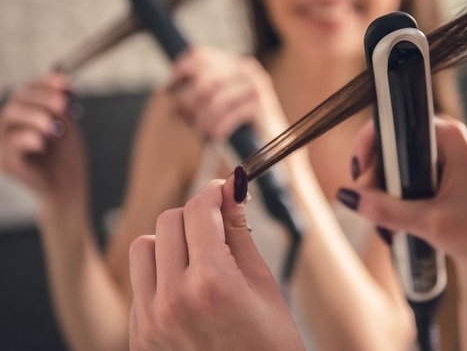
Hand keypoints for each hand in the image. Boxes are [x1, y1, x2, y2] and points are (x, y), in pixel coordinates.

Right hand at [0, 72, 87, 208]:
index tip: (67, 82)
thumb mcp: (66, 123)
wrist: (67, 184)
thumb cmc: (65, 153)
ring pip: (10, 118)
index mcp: (24, 112)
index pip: (28, 89)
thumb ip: (62, 104)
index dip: (46, 82)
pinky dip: (29, 139)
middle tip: (63, 105)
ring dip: (36, 117)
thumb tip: (64, 80)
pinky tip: (44, 144)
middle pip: (17, 100)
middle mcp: (9, 124)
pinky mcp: (6, 162)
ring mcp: (4, 143)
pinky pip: (10, 145)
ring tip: (56, 127)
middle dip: (43, 98)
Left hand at [129, 169, 304, 350]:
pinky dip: (160, 276)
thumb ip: (240, 231)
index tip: (226, 190)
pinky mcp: (139, 337)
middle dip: (196, 216)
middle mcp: (173, 300)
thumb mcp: (263, 283)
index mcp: (211, 283)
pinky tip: (188, 292)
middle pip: (168, 221)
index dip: (215, 192)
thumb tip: (233, 188)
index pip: (199, 210)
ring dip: (170, 243)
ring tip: (198, 259)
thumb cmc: (270, 346)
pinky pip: (139, 284)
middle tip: (219, 227)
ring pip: (144, 247)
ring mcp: (150, 322)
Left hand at [167, 47, 285, 142]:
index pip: (201, 56)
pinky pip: (228, 117)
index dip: (180, 70)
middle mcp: (248, 71)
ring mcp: (257, 87)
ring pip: (214, 102)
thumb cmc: (242, 126)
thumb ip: (200, 93)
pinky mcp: (261, 106)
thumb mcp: (220, 103)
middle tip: (179, 114)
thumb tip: (168, 89)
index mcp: (237, 64)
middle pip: (204, 80)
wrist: (277, 147)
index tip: (169, 87)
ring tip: (200, 132)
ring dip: (202, 120)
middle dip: (187, 100)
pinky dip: (217, 129)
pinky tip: (215, 137)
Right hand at [343, 117, 466, 268]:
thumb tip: (349, 197)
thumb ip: (387, 210)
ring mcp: (438, 158)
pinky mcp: (433, 176)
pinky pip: (399, 179)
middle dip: (375, 179)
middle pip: (390, 147)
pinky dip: (391, 200)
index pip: (397, 125)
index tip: (359, 172)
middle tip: (370, 206)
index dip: (371, 143)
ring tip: (386, 225)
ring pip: (391, 166)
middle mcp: (442, 140)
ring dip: (381, 194)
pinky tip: (393, 226)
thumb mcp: (429, 223)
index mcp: (449, 137)